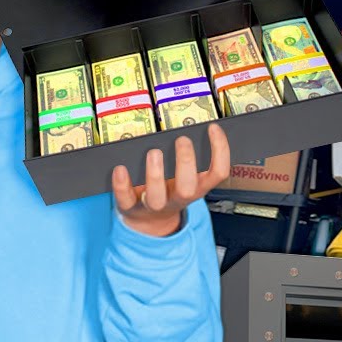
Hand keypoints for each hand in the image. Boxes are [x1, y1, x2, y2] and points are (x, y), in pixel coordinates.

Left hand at [112, 123, 230, 237]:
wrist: (148, 218)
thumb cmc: (168, 188)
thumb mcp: (186, 175)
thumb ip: (188, 156)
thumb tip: (186, 123)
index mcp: (197, 187)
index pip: (218, 173)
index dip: (220, 151)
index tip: (213, 128)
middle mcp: (178, 197)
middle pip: (188, 188)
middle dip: (186, 163)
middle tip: (182, 140)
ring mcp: (154, 204)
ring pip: (156, 197)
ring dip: (155, 175)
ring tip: (154, 152)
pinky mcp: (131, 207)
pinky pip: (126, 200)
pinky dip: (122, 185)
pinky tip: (121, 168)